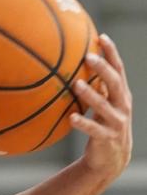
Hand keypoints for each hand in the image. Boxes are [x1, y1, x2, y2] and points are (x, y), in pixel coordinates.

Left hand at [71, 34, 132, 181]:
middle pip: (114, 83)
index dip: (111, 53)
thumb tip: (78, 62)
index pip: (118, 69)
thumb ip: (98, 86)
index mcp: (121, 94)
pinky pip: (94, 129)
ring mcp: (116, 122)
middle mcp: (122, 105)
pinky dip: (83, 123)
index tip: (101, 37)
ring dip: (90, 94)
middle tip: (88, 56)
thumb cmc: (104, 124)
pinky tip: (71, 118)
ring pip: (104, 106)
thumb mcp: (105, 104)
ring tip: (76, 84)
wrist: (112, 158)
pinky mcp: (107, 138)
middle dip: (103, 68)